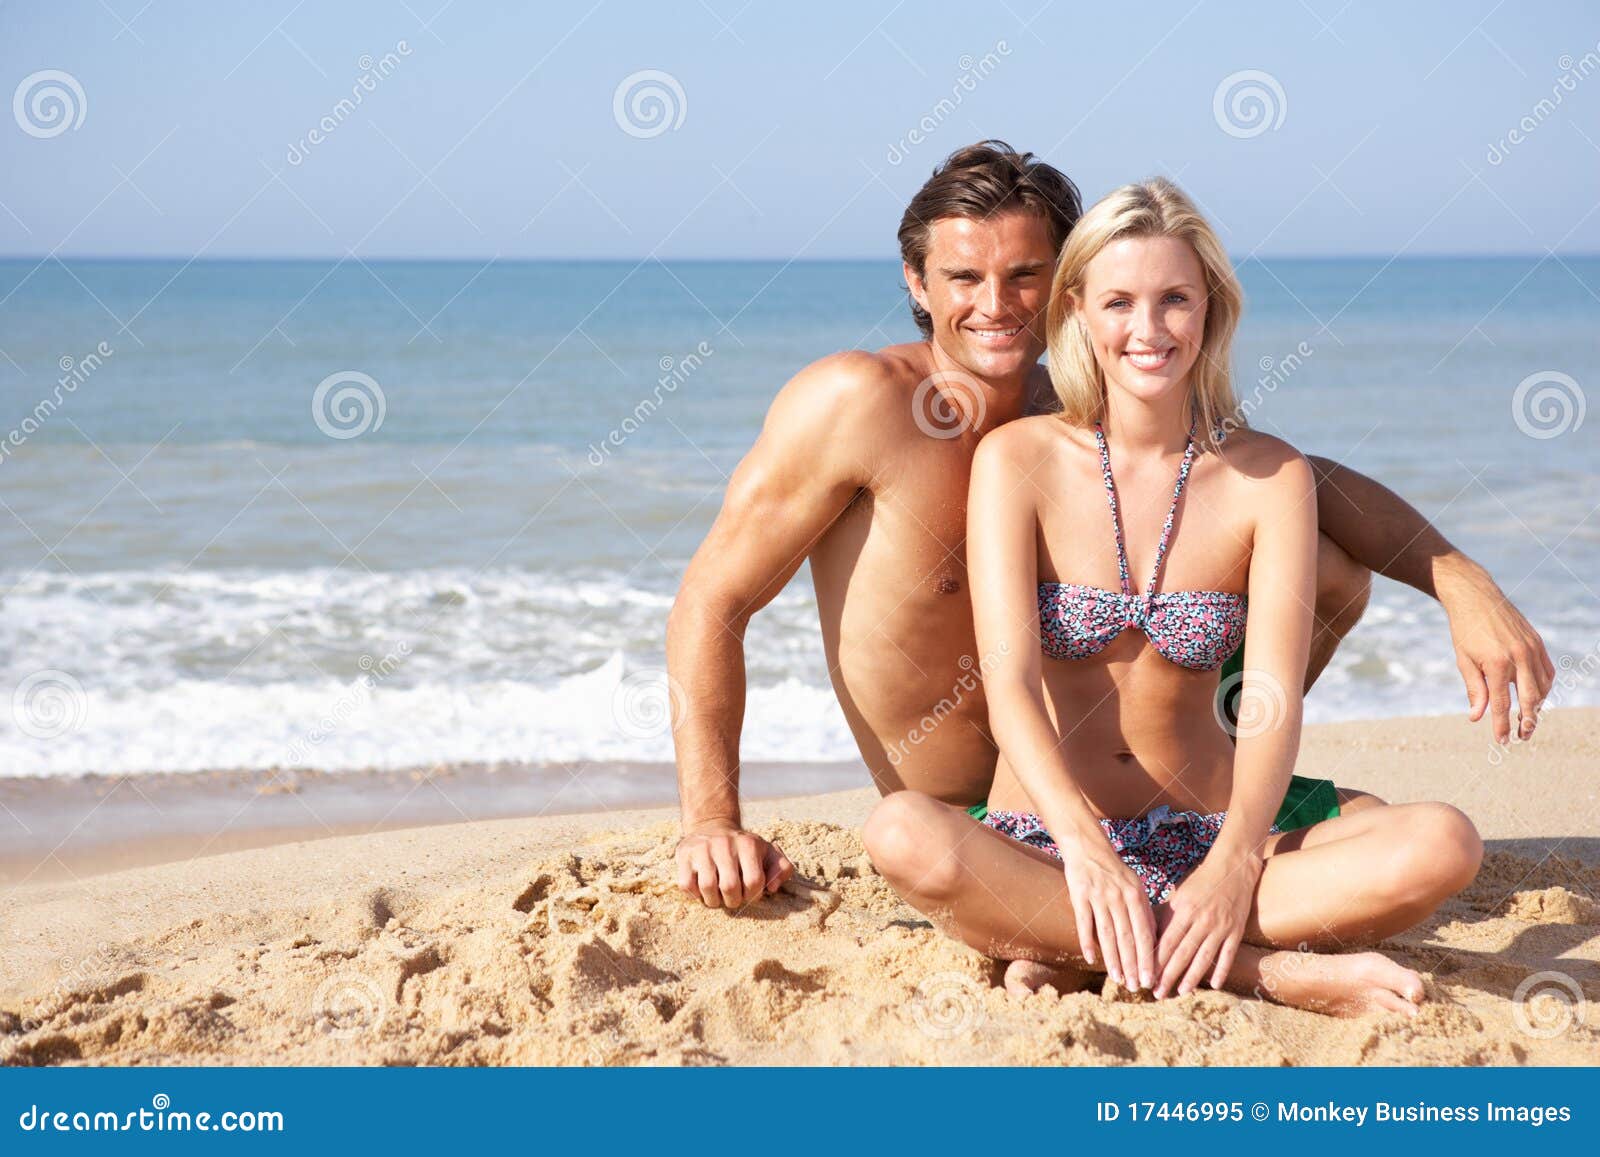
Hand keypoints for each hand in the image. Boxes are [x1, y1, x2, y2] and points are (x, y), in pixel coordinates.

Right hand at [674, 824, 793, 909]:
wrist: (712, 827)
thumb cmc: (744, 849)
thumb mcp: (768, 853)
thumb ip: (782, 869)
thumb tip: (772, 888)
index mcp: (748, 844)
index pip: (754, 882)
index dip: (752, 896)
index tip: (749, 894)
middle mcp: (724, 843)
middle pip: (730, 887)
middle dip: (733, 901)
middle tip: (732, 898)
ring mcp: (702, 848)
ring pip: (707, 888)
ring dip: (713, 901)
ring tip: (717, 897)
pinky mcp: (683, 854)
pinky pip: (687, 886)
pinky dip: (695, 895)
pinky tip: (701, 890)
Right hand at [1062, 844, 1156, 990]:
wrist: (1088, 848)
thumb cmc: (1115, 871)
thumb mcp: (1135, 886)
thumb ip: (1144, 911)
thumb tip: (1154, 940)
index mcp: (1136, 895)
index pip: (1145, 933)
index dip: (1147, 958)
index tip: (1151, 979)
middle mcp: (1119, 897)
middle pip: (1127, 937)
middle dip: (1132, 965)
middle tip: (1136, 987)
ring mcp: (1098, 896)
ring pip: (1107, 934)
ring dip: (1113, 960)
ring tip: (1118, 980)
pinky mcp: (1079, 895)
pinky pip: (1084, 922)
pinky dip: (1087, 942)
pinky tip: (1091, 959)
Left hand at [1154, 848, 1261, 998]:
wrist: (1233, 868)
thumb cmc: (1200, 882)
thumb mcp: (1178, 896)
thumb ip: (1164, 917)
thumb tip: (1147, 938)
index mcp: (1184, 910)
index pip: (1167, 941)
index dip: (1156, 961)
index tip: (1146, 976)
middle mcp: (1201, 920)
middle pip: (1182, 953)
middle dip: (1168, 975)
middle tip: (1157, 993)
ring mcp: (1220, 926)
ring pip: (1203, 957)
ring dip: (1191, 977)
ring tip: (1180, 992)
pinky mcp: (1236, 930)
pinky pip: (1227, 955)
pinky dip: (1221, 970)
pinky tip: (1214, 984)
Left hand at [1440, 564, 1554, 742]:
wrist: (1476, 598)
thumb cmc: (1465, 631)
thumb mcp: (1463, 660)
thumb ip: (1475, 689)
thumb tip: (1477, 717)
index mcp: (1496, 664)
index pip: (1501, 704)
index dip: (1501, 726)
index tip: (1503, 742)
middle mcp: (1519, 657)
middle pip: (1529, 700)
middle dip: (1527, 721)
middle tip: (1522, 737)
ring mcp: (1531, 649)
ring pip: (1542, 687)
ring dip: (1537, 706)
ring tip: (1527, 719)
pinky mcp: (1537, 643)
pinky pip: (1547, 672)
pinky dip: (1544, 687)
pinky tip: (1536, 696)